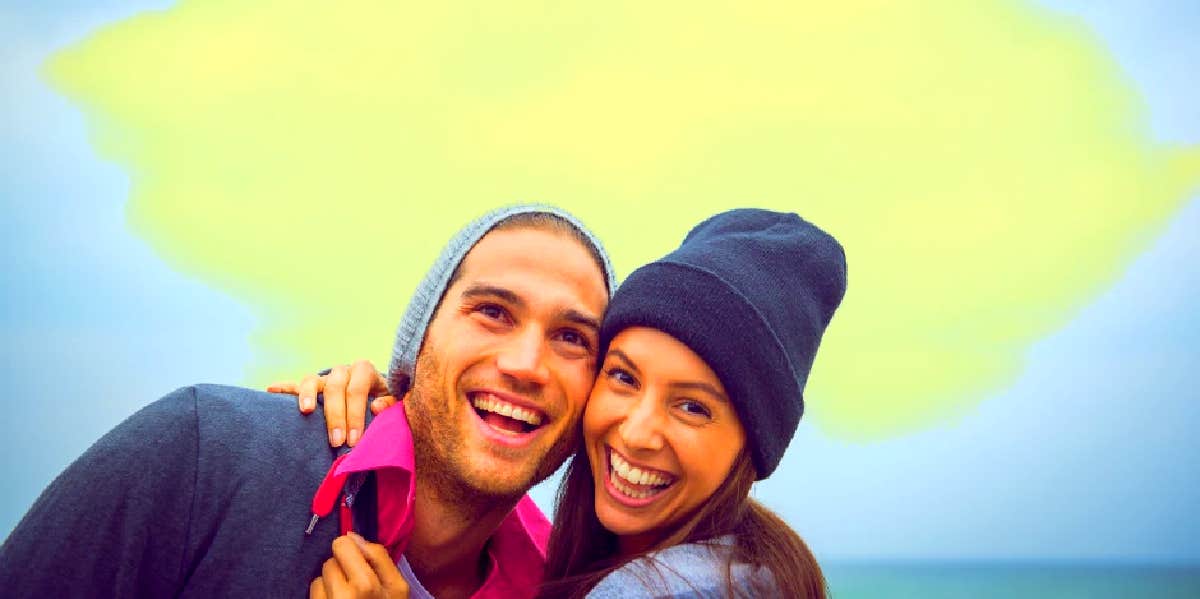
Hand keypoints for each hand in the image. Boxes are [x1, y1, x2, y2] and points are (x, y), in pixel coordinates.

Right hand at [267, 359, 396, 446]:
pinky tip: (270, 390)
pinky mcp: (311, 386)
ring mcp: (325, 378)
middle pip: (336, 386)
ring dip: (308, 395)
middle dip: (336, 415)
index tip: (353, 440)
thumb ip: (391, 405)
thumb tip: (375, 408)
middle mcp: (343, 371)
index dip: (356, 414)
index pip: (358, 388)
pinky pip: (294, 385)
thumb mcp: (394, 402)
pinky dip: (283, 388)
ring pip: (312, 380)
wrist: (374, 393)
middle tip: (337, 442)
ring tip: (305, 412)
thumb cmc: (383, 402)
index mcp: (364, 372)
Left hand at [310, 533, 408, 598]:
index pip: (345, 544)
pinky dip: (322, 597)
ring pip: (319, 577)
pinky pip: (314, 592)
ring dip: (330, 584)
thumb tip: (352, 536)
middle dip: (341, 568)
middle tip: (354, 585)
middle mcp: (348, 594)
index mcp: (372, 585)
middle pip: (331, 560)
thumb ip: (379, 558)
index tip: (358, 561)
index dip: (351, 549)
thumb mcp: (398, 589)